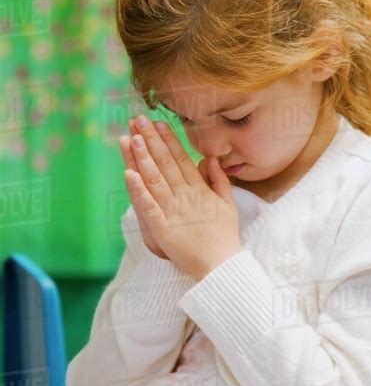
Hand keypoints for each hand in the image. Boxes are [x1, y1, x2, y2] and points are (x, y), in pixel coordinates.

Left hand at [120, 116, 242, 279]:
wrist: (221, 266)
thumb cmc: (225, 237)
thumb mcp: (228, 204)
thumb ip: (218, 180)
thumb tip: (208, 159)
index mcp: (199, 190)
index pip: (181, 159)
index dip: (168, 140)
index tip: (158, 122)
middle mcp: (185, 196)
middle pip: (165, 163)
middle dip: (150, 140)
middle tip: (137, 120)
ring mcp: (173, 211)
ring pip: (154, 179)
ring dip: (141, 157)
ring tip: (131, 137)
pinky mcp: (162, 228)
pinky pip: (148, 206)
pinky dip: (137, 190)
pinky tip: (128, 174)